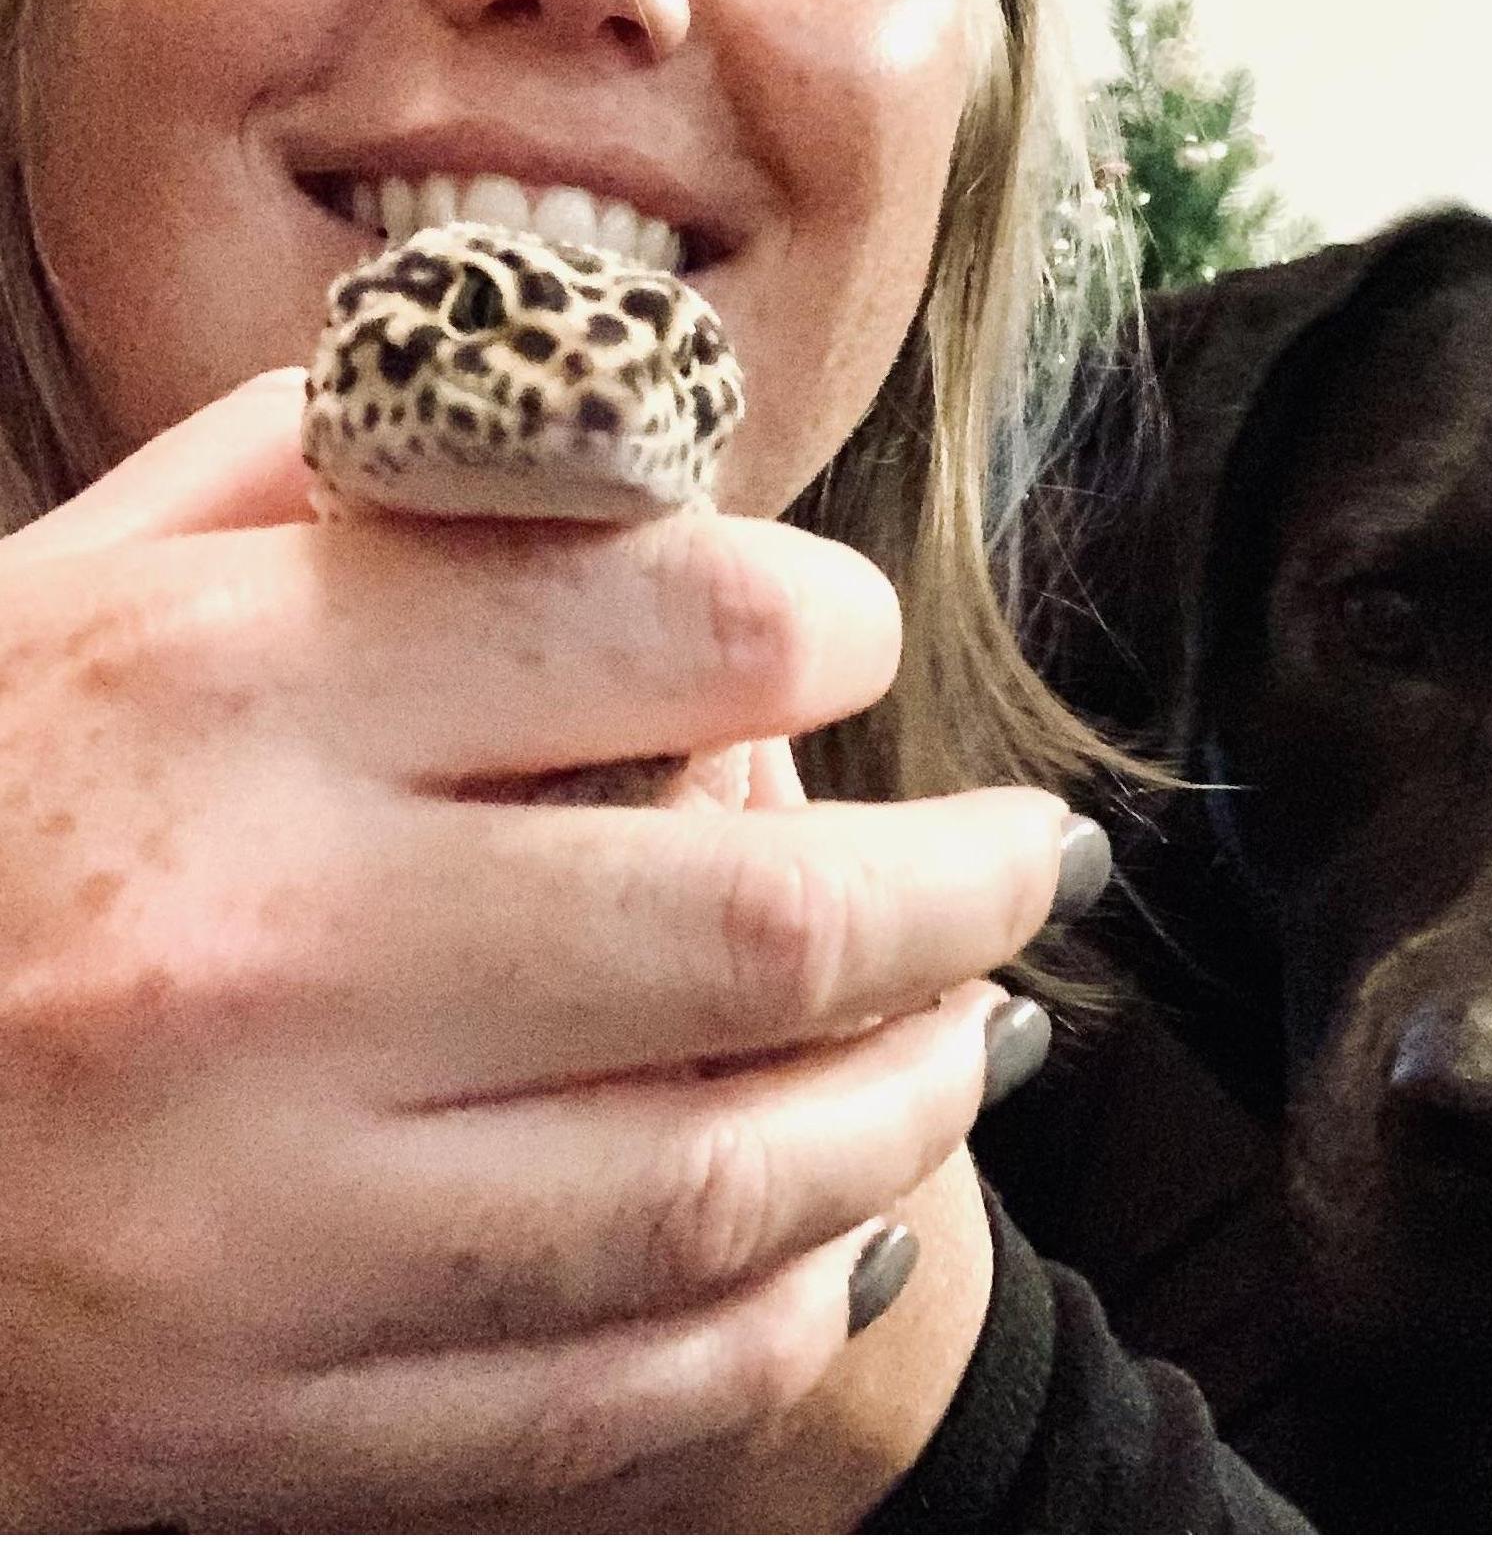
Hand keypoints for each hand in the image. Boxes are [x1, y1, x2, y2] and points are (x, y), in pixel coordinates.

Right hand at [0, 372, 1073, 1528]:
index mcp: (233, 699)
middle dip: (965, 887)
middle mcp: (263, 957)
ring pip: (732, 1178)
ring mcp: (263, 1221)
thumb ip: (349, 475)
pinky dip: (785, 1302)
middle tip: (1033, 864)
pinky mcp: (257, 1419)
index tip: (854, 642)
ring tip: (980, 1031)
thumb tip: (622, 438)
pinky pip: (622, 1386)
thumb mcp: (91, 574)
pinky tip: (844, 1217)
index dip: (830, 624)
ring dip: (916, 1099)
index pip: (677, 630)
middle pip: (764, 930)